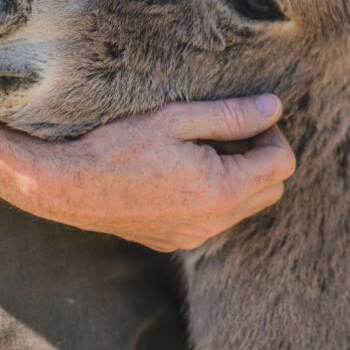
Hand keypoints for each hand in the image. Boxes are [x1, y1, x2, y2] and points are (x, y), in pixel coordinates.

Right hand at [0, 94, 295, 251]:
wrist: (67, 186)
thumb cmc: (118, 146)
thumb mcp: (177, 119)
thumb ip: (232, 115)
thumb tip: (275, 108)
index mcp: (221, 191)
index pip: (282, 165)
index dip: (272, 134)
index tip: (247, 116)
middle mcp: (214, 223)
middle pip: (271, 190)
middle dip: (261, 157)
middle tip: (226, 131)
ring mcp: (194, 236)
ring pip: (244, 207)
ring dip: (238, 177)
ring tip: (200, 149)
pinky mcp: (175, 241)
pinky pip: (215, 219)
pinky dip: (214, 195)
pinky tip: (180, 172)